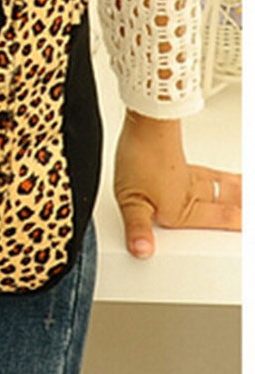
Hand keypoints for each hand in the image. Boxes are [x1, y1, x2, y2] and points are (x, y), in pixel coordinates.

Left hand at [114, 109, 240, 258]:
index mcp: (182, 208)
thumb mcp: (131, 201)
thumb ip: (137, 228)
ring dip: (232, 190)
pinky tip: (214, 176)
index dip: (234, 223)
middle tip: (248, 206)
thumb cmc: (139, 157)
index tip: (246, 223)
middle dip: (239, 206)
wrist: (145, 123)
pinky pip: (205, 172)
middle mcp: (189, 192)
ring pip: (216, 186)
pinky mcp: (179, 158)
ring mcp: (185, 173)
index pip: (216, 220)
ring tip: (244, 191)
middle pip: (222, 202)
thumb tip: (142, 250)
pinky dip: (216, 176)